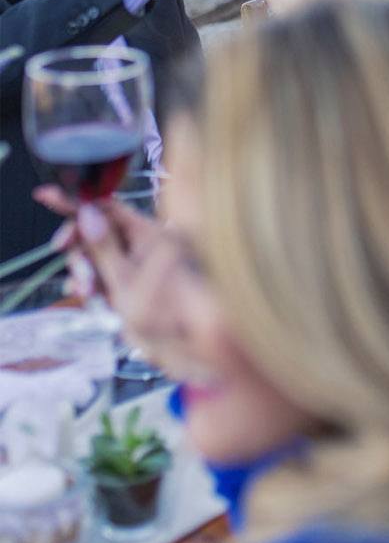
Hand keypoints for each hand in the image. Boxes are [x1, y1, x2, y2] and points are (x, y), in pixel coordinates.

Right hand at [33, 186, 159, 304]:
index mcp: (145, 232)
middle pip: (96, 230)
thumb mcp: (126, 281)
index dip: (75, 201)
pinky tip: (88, 295)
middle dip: (79, 249)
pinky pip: (103, 271)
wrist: (188, 346)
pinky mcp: (130, 280)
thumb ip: (103, 247)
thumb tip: (87, 213)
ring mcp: (135, 261)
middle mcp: (141, 242)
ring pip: (96, 254)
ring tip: (88, 293)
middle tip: (74, 268)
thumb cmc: (168, 314)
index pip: (105, 206)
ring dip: (84, 271)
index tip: (46, 195)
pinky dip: (92, 281)